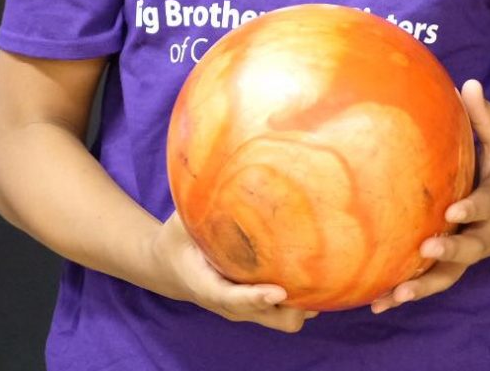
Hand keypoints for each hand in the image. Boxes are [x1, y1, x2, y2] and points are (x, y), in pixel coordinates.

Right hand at [148, 213, 318, 332]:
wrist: (169, 269)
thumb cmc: (178, 241)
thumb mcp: (180, 223)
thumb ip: (197, 206)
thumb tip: (218, 170)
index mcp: (207, 286)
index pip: (233, 299)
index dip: (256, 298)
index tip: (278, 291)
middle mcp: (232, 306)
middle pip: (274, 319)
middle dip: (296, 305)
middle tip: (312, 274)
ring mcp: (248, 311)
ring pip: (287, 319)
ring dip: (304, 302)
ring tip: (320, 270)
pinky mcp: (259, 309)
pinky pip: (288, 311)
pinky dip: (302, 297)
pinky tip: (311, 268)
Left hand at [371, 79, 489, 313]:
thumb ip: (485, 118)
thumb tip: (470, 82)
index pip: (486, 205)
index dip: (473, 209)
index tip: (455, 210)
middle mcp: (486, 232)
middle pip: (471, 247)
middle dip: (450, 250)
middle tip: (428, 248)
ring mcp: (471, 253)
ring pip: (450, 275)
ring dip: (423, 285)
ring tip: (395, 294)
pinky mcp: (454, 266)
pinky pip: (432, 282)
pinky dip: (407, 293)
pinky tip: (376, 301)